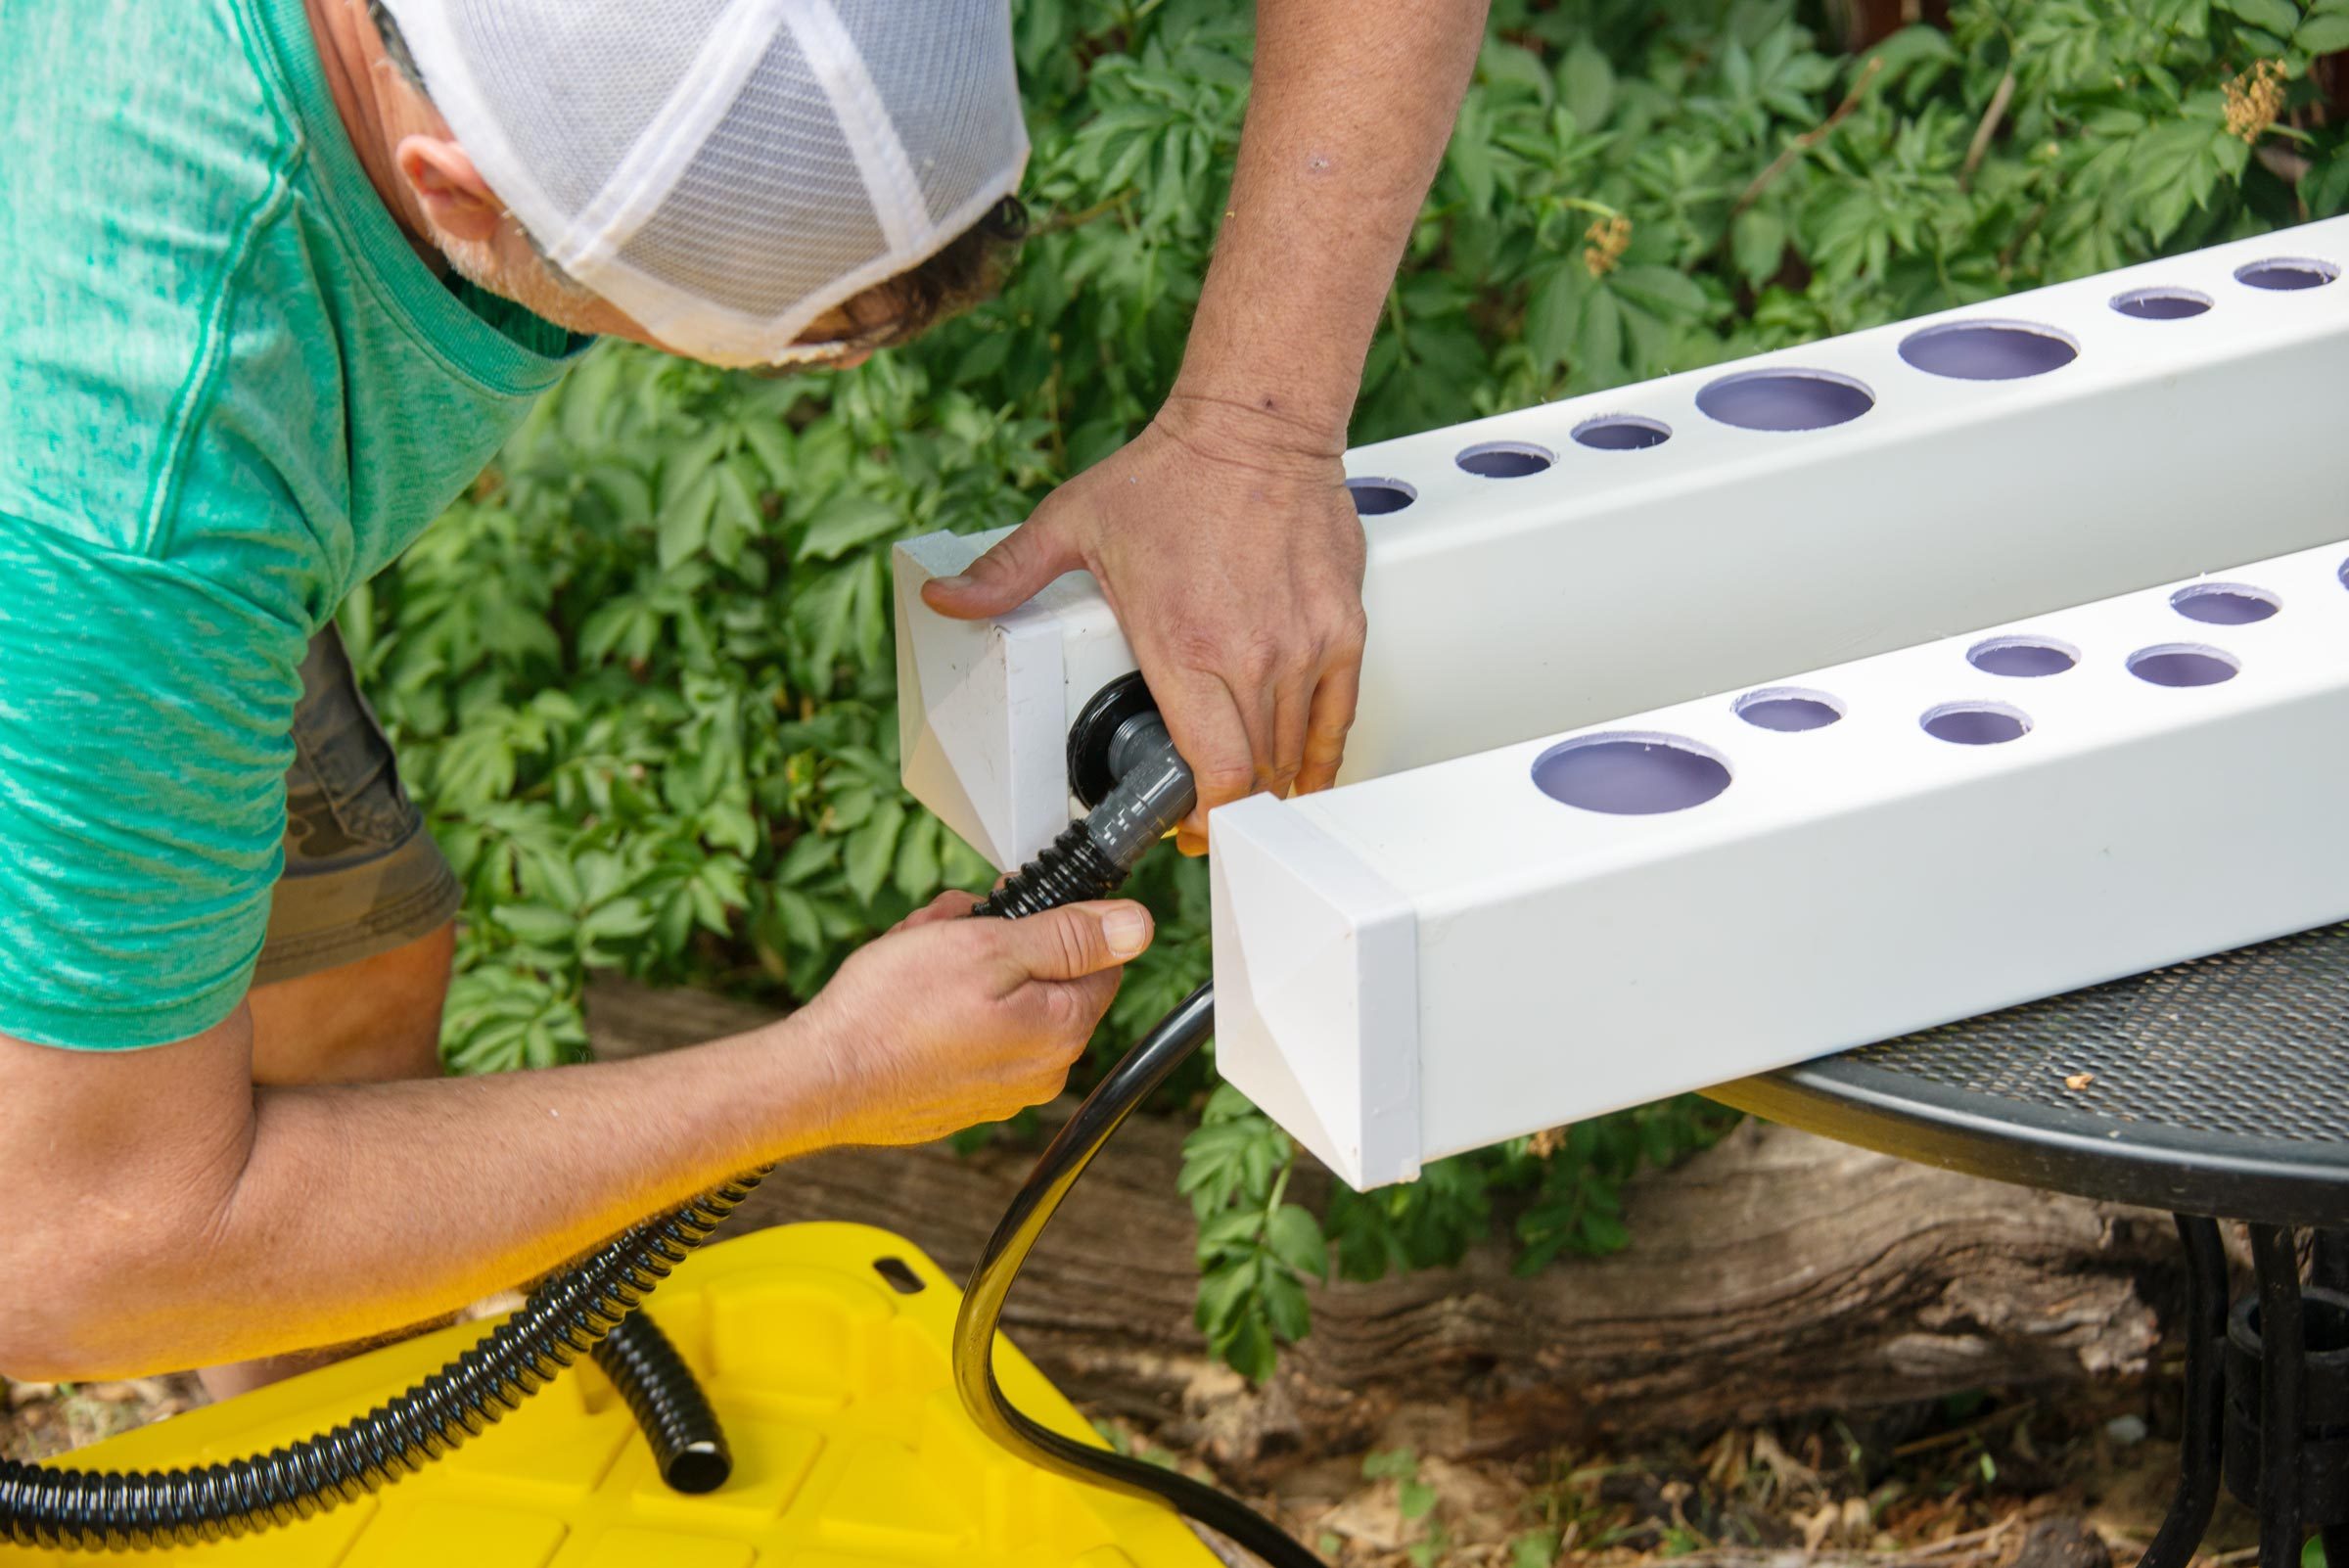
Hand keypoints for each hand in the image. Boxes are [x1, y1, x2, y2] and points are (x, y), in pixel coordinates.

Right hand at [802, 893, 1151, 1144]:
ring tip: (915, 959)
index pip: (1099, 959)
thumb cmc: (893, 1013)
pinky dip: (941, 1009)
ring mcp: (999, 1089)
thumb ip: (1070, 937)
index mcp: (1062, 1030)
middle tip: (947, 931)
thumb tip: (1137, 927)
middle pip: (1044, 978)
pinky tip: (905, 998)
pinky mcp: (960, 1097)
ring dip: (961, 968)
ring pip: (1002, 1001)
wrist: (819, 1078)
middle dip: (997, 941)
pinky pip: (969, 1034)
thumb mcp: (989, 947)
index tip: (1008, 909)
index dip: (1053, 921)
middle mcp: (1041, 1070)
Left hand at [922, 396, 1368, 853]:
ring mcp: (1303, 645)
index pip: (1211, 770)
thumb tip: (946, 600)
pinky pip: (1338, 714)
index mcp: (1183, 648)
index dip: (1201, 816)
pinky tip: (1304, 767)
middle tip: (1207, 817)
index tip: (1186, 828)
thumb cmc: (1174, 474)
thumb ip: (1006, 574)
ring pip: (1295, 751)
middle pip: (1254, 773)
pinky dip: (1322, 752)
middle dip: (1228, 808)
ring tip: (1249, 795)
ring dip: (1273, 783)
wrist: (1258, 425)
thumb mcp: (1071, 523)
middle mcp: (1250, 656)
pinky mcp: (1342, 627)